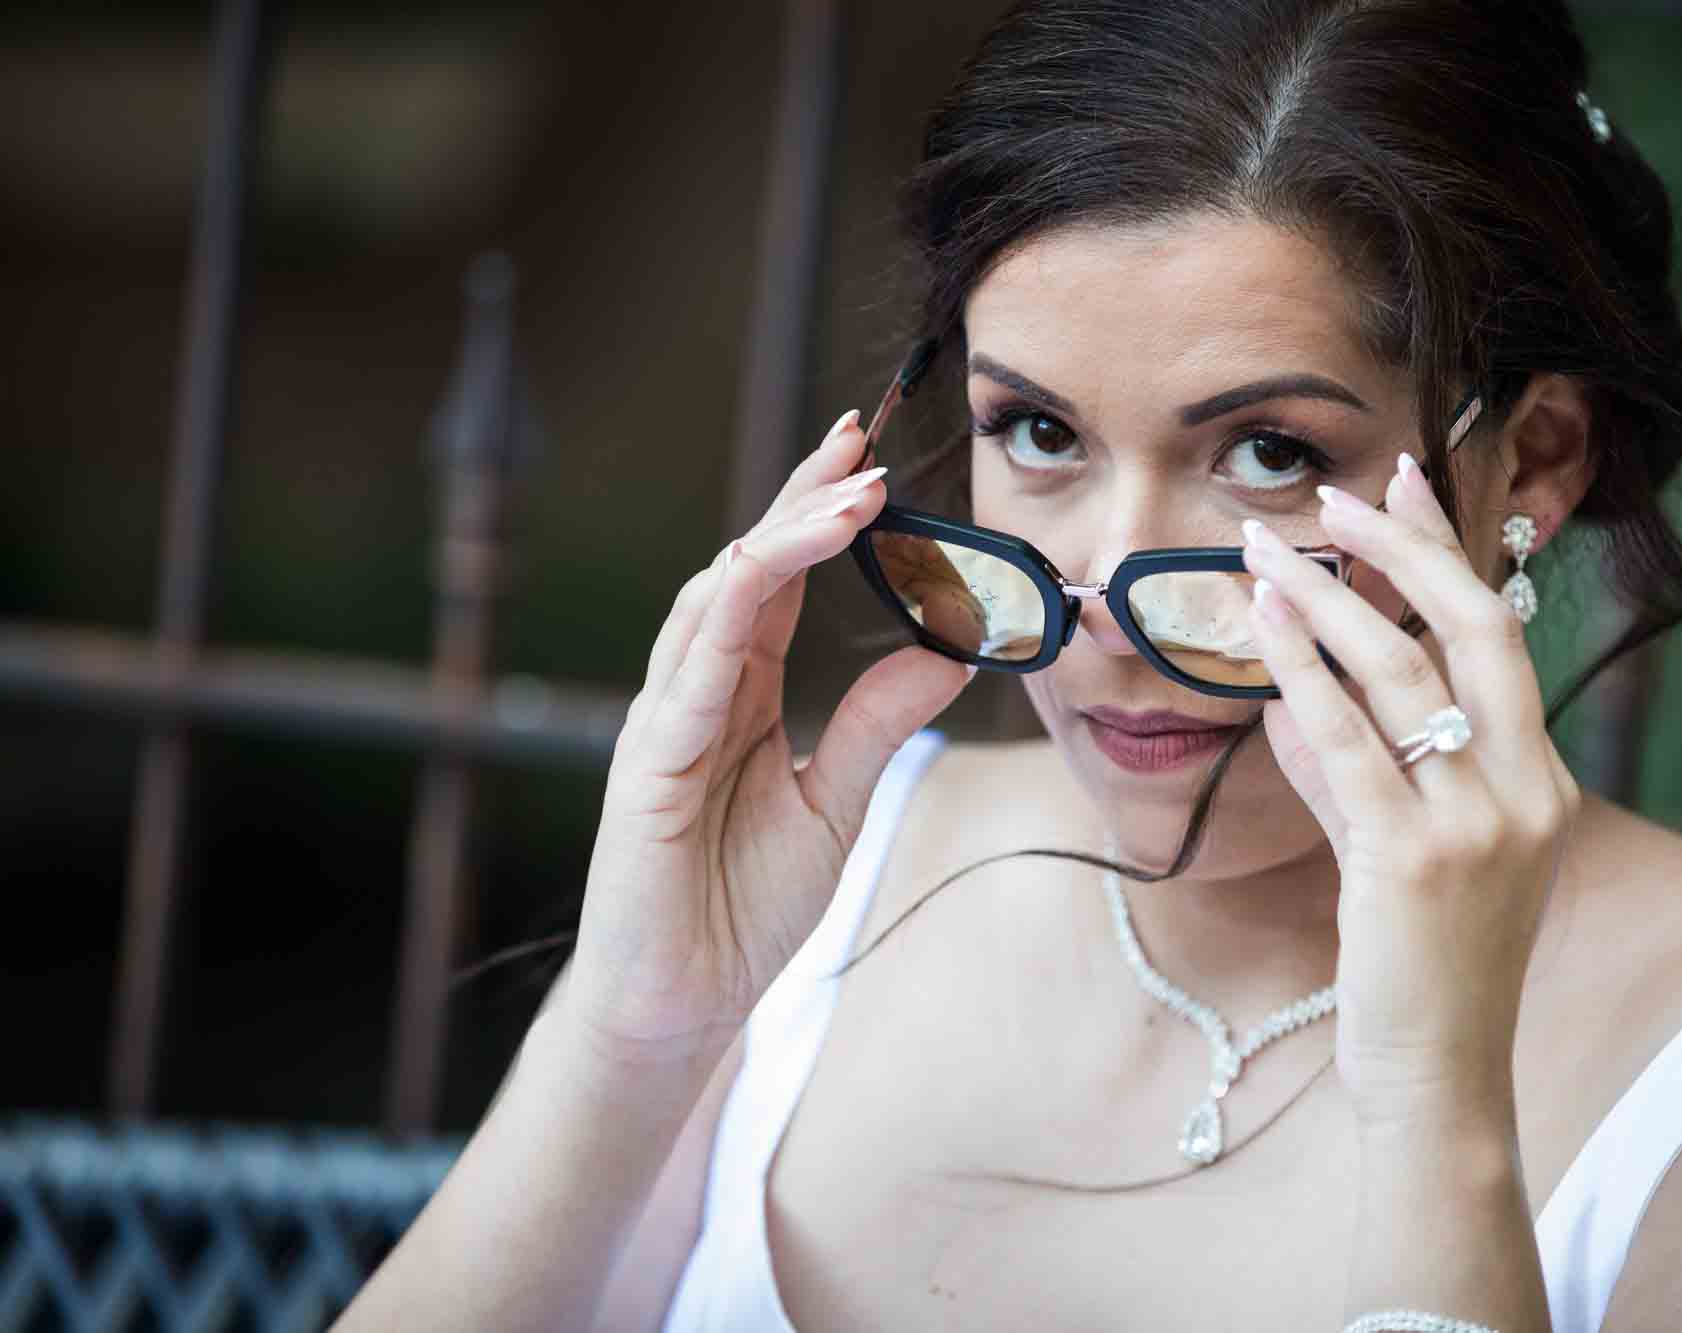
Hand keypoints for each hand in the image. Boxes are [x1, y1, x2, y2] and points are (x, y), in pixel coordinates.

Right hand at [559, 411, 973, 1056]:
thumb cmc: (741, 905)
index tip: (869, 459)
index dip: (818, 516)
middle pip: (744, 565)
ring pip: (712, 600)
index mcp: (739, 691)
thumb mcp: (837, 802)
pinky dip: (727, 617)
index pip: (778, 580)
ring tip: (846, 497)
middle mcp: (696, 689)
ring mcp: (664, 720)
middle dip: (799, 500)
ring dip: (779, 540)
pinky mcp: (644, 766)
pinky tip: (770, 573)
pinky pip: (684, 676)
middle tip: (858, 443)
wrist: (680, 1001)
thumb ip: (878, 721)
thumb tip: (954, 648)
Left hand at [1238, 456, 1580, 1130]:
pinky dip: (1303, 675)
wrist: (1440, 1075)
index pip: (1498, 636)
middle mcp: (1526, 790)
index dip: (1450, 553)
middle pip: (1474, 628)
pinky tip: (1261, 627)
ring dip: (1326, 600)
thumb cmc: (1420, 965)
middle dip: (1402, 548)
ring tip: (1264, 551)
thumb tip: (1294, 694)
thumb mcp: (1397, 850)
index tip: (1406, 485)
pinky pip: (1351, 742)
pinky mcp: (1414, 859)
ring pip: (1403, 674)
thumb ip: (1354, 771)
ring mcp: (1479, 824)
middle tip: (1334, 495)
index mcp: (1540, 781)